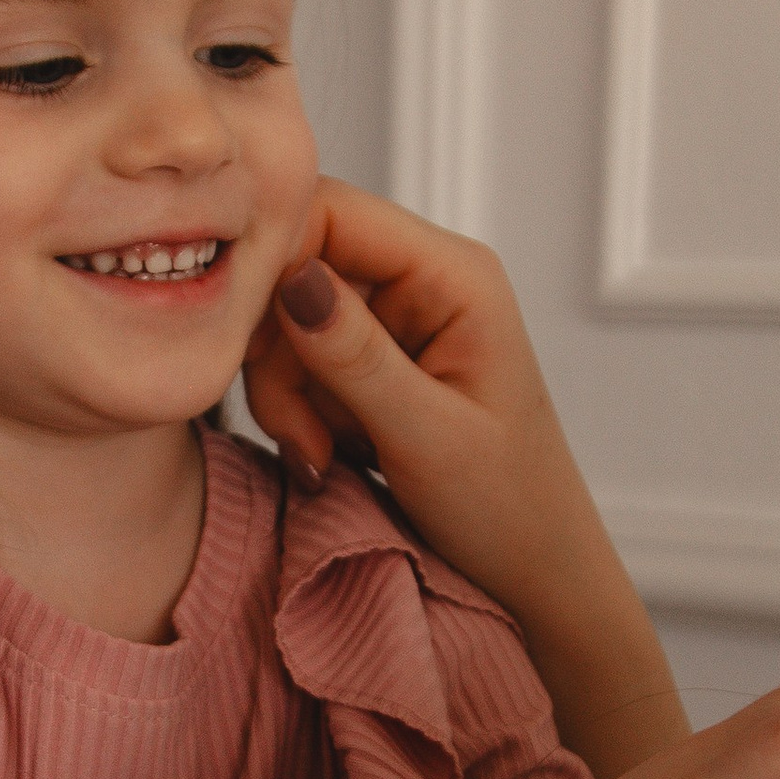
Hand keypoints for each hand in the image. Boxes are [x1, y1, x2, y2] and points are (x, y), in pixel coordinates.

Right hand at [243, 177, 568, 546]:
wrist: (532, 568)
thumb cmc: (507, 505)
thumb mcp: (428, 435)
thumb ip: (357, 356)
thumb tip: (292, 279)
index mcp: (453, 274)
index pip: (331, 210)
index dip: (272, 260)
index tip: (247, 342)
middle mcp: (421, 279)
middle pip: (296, 268)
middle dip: (278, 353)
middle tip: (300, 434)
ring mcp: (394, 318)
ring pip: (286, 323)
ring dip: (285, 395)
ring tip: (322, 457)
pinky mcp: (373, 359)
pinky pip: (300, 362)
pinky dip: (296, 411)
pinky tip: (327, 456)